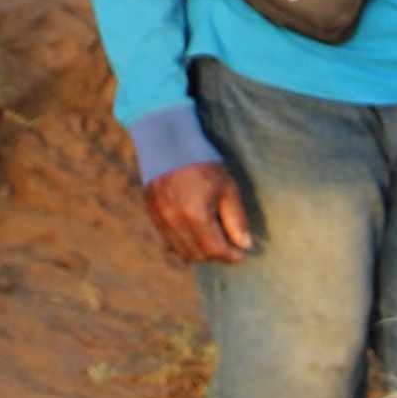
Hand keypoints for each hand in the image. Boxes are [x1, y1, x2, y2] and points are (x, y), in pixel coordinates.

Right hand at [143, 161, 258, 267]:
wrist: (167, 141)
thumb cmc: (203, 163)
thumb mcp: (228, 189)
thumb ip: (237, 220)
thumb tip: (245, 246)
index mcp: (195, 214)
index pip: (216, 250)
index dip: (233, 256)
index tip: (243, 253)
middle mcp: (173, 220)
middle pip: (199, 255)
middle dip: (218, 255)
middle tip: (231, 245)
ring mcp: (159, 218)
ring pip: (182, 251)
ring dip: (201, 251)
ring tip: (215, 238)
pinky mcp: (151, 213)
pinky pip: (170, 240)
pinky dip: (185, 242)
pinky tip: (197, 230)